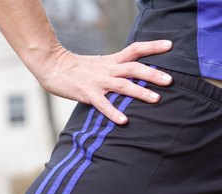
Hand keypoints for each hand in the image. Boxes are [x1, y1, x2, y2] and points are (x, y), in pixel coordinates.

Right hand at [35, 40, 173, 123]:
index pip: (136, 49)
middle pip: (134, 68)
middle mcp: (108, 69)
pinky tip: (124, 121)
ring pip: (123, 85)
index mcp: (111, 61)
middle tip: (169, 80)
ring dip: (140, 92)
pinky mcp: (87, 94)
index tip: (170, 45)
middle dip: (152, 74)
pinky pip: (103, 104)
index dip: (153, 47)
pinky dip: (113, 112)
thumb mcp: (100, 64)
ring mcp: (98, 81)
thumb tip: (135, 75)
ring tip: (156, 99)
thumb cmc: (77, 69)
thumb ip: (116, 69)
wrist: (51, 66)